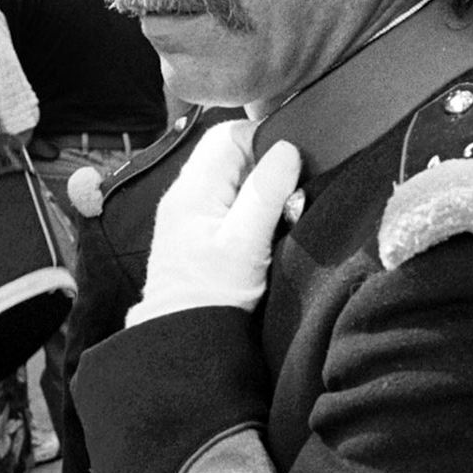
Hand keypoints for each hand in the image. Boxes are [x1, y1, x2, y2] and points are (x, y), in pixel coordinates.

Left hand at [127, 124, 301, 327]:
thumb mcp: (246, 243)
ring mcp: (187, 212)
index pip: (226, 135)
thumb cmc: (211, 295)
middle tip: (288, 188)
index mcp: (193, 188)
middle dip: (262, 163)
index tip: (290, 161)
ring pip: (228, 177)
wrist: (181, 337)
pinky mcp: (194, 231)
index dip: (262, 139)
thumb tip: (286, 149)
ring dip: (256, 186)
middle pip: (227, 153)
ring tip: (278, 208)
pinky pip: (224, 200)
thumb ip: (266, 193)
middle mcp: (185, 193)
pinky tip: (261, 225)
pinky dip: (246, 205)